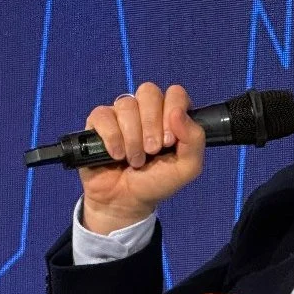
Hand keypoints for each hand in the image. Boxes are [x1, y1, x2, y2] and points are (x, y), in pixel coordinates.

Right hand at [79, 82, 205, 233]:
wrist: (125, 202)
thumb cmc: (156, 182)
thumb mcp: (187, 168)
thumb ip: (195, 140)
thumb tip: (178, 112)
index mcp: (170, 115)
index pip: (175, 93)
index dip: (172, 112)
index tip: (170, 141)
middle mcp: (146, 110)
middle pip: (149, 91)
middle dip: (152, 124)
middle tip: (152, 151)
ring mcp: (121, 114)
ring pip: (127, 105)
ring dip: (133, 138)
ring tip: (135, 160)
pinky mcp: (98, 122)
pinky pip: (103, 114)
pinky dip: (112, 138)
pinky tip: (116, 155)